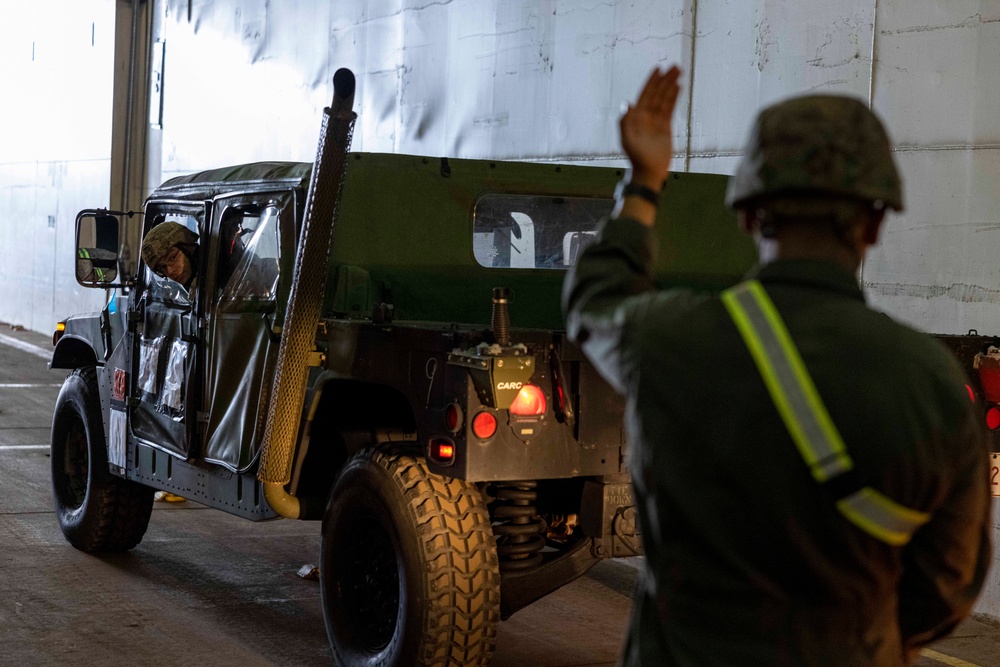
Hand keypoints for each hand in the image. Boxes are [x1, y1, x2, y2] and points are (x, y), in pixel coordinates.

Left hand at [619, 65, 681, 188]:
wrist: (648, 172)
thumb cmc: (636, 157)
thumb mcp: (627, 139)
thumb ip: (626, 121)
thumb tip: (628, 103)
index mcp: (636, 117)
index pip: (645, 94)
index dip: (651, 81)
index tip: (658, 69)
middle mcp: (645, 116)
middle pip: (656, 93)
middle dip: (664, 80)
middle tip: (674, 67)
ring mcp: (656, 121)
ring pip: (664, 99)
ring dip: (671, 86)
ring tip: (679, 72)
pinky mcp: (665, 127)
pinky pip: (670, 109)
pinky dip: (674, 98)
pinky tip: (678, 88)